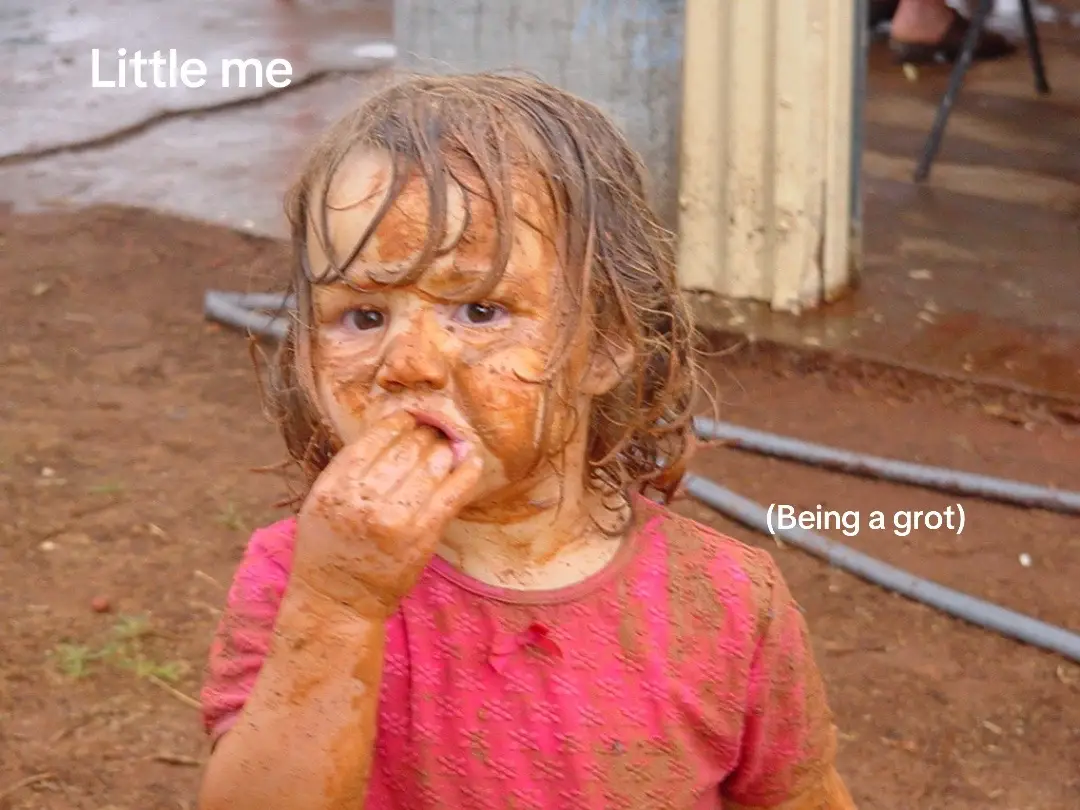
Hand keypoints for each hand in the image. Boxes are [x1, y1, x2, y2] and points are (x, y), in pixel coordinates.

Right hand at [291, 411, 482, 618]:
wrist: (337, 600)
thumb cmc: (328, 548)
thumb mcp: (322, 500)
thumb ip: (349, 468)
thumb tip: (392, 430)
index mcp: (336, 486)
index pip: (376, 438)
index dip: (399, 422)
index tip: (410, 419)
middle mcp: (365, 500)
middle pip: (407, 448)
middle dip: (424, 434)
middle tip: (433, 431)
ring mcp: (396, 518)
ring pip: (431, 464)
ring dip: (443, 449)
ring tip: (447, 445)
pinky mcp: (423, 535)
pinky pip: (452, 493)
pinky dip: (465, 472)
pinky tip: (471, 460)